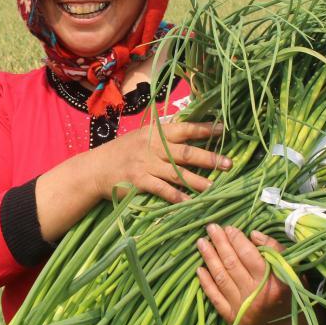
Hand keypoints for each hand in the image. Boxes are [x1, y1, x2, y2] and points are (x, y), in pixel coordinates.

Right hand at [90, 121, 230, 203]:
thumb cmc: (123, 151)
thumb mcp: (142, 136)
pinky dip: (176, 196)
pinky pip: (162, 190)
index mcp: (156, 133)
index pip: (185, 129)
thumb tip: (188, 123)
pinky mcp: (139, 182)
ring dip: (197, 181)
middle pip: (185, 152)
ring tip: (215, 187)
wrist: (96, 168)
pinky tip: (189, 201)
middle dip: (208, 158)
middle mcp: (153, 147)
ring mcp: (146, 165)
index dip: (204, 129)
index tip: (223, 130)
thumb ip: (164, 133)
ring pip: (177, 173)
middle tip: (228, 164)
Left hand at [196, 225, 301, 324]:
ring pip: (221, 278)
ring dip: (209, 258)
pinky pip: (215, 298)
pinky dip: (206, 283)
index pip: (249, 255)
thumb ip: (274, 249)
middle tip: (211, 228)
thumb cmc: (292, 290)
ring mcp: (243, 309)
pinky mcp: (233, 319)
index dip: (236, 240)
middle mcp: (257, 296)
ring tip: (201, 243)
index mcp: (274, 282)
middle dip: (219, 243)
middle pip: (232, 264)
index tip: (228, 227)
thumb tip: (252, 234)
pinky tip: (200, 269)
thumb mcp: (292, 268)